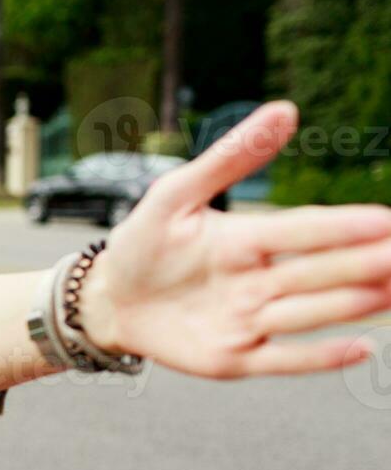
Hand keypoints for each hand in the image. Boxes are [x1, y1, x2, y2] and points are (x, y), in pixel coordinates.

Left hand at [78, 100, 390, 377]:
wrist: (107, 300)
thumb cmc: (143, 243)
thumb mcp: (174, 195)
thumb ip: (228, 157)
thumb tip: (285, 110)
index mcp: (247, 239)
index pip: (303, 230)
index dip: (342, 226)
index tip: (385, 220)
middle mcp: (258, 280)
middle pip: (318, 272)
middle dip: (362, 264)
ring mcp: (249, 321)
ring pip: (309, 312)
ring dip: (353, 304)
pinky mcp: (234, 358)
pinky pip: (283, 359)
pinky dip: (319, 356)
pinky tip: (362, 348)